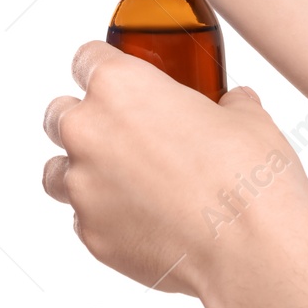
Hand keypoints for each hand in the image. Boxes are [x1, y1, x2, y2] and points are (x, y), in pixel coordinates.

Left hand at [43, 42, 307, 307]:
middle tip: (125, 136)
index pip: (87, 59)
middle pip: (60, 114)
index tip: (117, 80)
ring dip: (82, 172)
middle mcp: (88, 131)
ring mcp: (84, 186)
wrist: (251, 248)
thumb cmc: (247, 178)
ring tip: (122, 182)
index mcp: (119, 86)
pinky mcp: (91, 234)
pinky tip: (140, 221)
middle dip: (86, 122)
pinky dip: (104, 217)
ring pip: (57, 170)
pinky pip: (83, 219)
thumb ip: (229, 104)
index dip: (104, 68)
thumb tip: (235, 103)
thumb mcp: (247, 119)